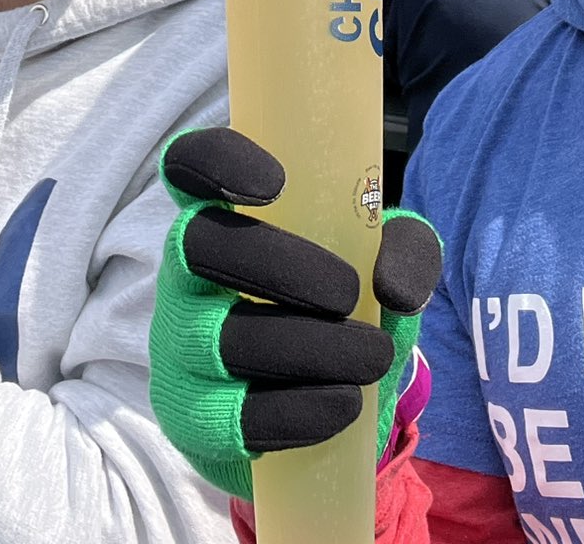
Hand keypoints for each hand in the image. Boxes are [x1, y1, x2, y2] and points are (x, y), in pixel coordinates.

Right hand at [149, 129, 442, 501]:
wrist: (323, 413)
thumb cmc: (340, 313)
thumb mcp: (381, 268)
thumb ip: (404, 252)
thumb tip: (397, 287)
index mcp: (224, 219)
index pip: (187, 168)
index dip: (215, 162)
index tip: (276, 184)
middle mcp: (187, 276)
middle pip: (198, 245)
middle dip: (277, 263)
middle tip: (347, 292)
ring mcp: (179, 349)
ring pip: (218, 338)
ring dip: (307, 347)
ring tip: (372, 357)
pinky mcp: (191, 420)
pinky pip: (229, 418)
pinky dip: (297, 411)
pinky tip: (343, 403)